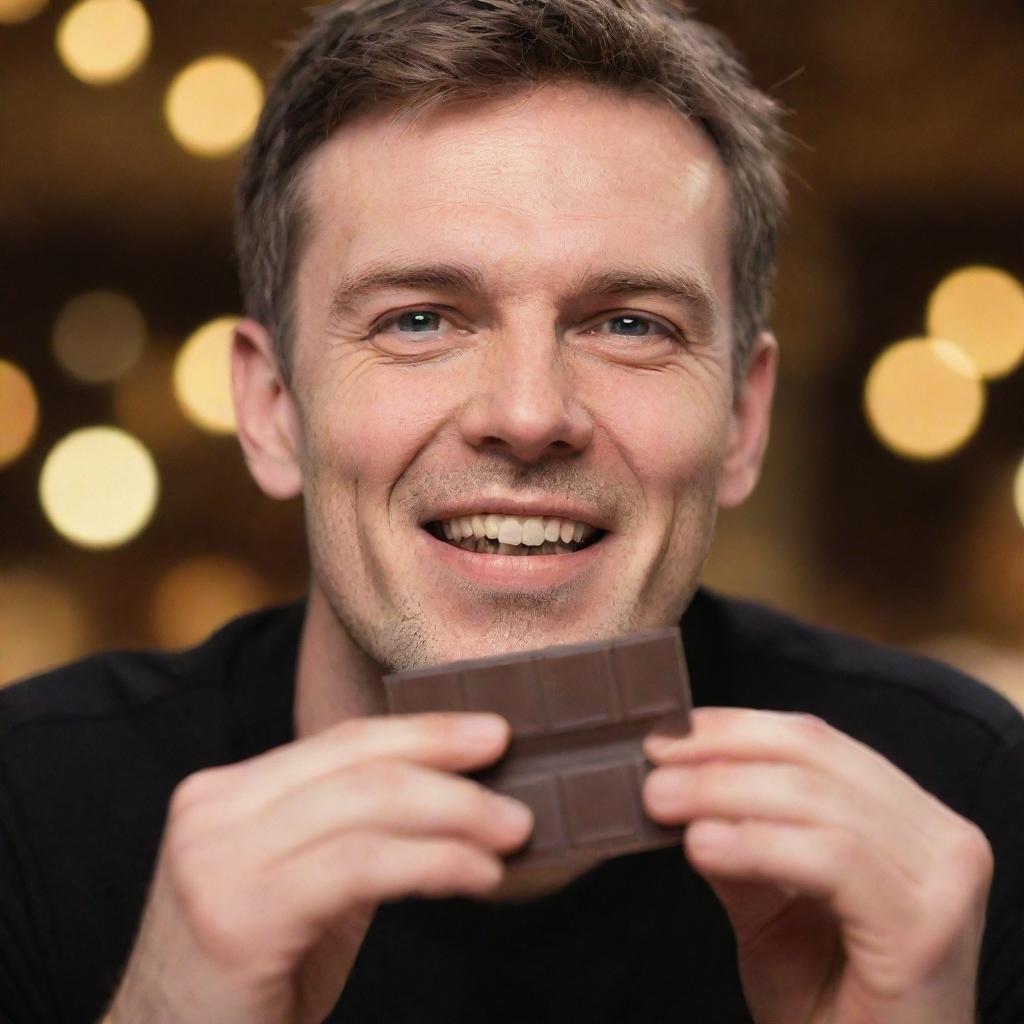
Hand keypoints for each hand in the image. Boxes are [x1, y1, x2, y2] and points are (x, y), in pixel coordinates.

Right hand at [106, 712, 530, 1023]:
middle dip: (445, 757)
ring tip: (513, 831)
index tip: (489, 731)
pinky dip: (435, 861)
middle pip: (355, 759)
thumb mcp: (299, 885)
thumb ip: (350, 834)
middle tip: (512, 769)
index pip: (341, 740)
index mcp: (226, 791)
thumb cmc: (248, 976)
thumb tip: (452, 797)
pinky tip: (479, 875)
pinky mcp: (238, 914)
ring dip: (456, 812)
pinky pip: (360, 865)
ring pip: (364, 803)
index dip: (422, 729)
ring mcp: (216, 857)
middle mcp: (212, 809)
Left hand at [642, 708, 992, 1023]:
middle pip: (815, 756)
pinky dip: (756, 843)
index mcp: (910, 819)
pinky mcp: (924, 928)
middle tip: (652, 767)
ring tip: (661, 802)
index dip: (734, 728)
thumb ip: (740, 839)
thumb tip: (675, 778)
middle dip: (720, 753)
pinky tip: (703, 845)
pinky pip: (829, 859)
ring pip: (816, 799)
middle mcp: (941, 838)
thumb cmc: (830, 1005)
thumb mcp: (771, 907)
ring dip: (722, 791)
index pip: (814, 742)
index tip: (665, 734)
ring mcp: (943, 880)